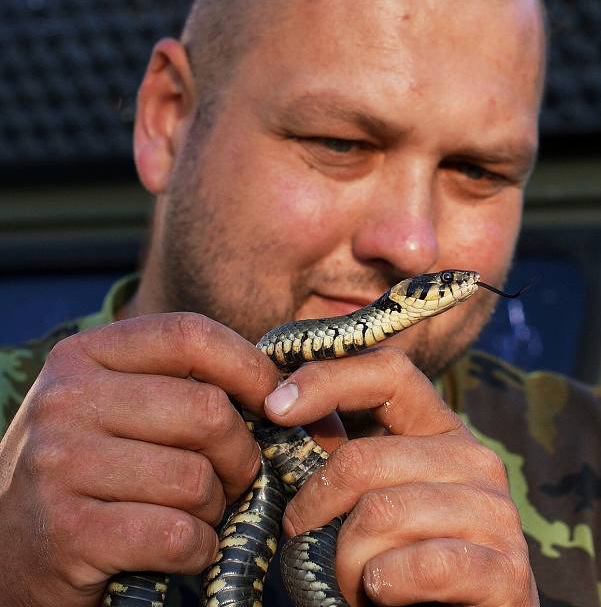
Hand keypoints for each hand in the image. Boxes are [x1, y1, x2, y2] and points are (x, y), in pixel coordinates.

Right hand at [0, 313, 279, 606]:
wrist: (7, 548)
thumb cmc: (89, 469)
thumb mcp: (118, 406)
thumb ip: (185, 386)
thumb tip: (290, 390)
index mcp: (84, 355)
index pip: (190, 334)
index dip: (249, 366)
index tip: (275, 400)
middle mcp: (66, 398)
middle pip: (207, 411)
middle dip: (241, 455)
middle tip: (235, 478)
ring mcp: (60, 463)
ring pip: (196, 479)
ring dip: (215, 508)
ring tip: (194, 513)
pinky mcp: (68, 532)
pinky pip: (177, 535)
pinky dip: (197, 549)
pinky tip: (178, 549)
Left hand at [264, 346, 538, 605]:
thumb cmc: (402, 559)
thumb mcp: (371, 495)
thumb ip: (342, 456)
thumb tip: (279, 404)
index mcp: (441, 430)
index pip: (389, 372)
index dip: (328, 378)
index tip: (275, 407)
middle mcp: (474, 459)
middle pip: (363, 458)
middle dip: (315, 509)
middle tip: (306, 542)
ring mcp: (495, 512)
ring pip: (380, 514)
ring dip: (345, 560)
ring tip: (350, 580)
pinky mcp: (506, 570)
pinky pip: (421, 565)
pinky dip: (384, 584)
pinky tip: (383, 592)